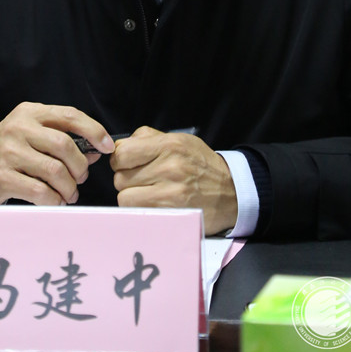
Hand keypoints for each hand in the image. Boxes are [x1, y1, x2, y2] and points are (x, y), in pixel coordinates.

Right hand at [0, 102, 113, 205]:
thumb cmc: (10, 151)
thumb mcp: (32, 135)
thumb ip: (62, 139)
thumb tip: (97, 152)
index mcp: (30, 112)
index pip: (70, 115)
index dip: (94, 131)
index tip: (108, 147)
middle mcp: (18, 127)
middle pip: (65, 146)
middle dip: (80, 166)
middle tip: (81, 179)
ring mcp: (8, 152)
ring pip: (55, 171)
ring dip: (69, 188)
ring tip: (69, 194)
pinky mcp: (1, 177)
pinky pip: (40, 192)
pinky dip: (54, 200)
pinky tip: (54, 201)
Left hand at [111, 126, 237, 235]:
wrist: (231, 191)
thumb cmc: (201, 165)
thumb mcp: (179, 141)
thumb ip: (148, 138)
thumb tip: (119, 146)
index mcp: (169, 145)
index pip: (122, 152)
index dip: (120, 159)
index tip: (128, 163)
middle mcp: (169, 167)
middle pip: (120, 177)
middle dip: (126, 179)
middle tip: (142, 180)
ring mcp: (170, 192)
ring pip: (125, 197)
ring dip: (132, 196)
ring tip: (148, 192)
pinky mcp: (171, 213)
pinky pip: (137, 212)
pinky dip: (141, 209)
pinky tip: (154, 204)